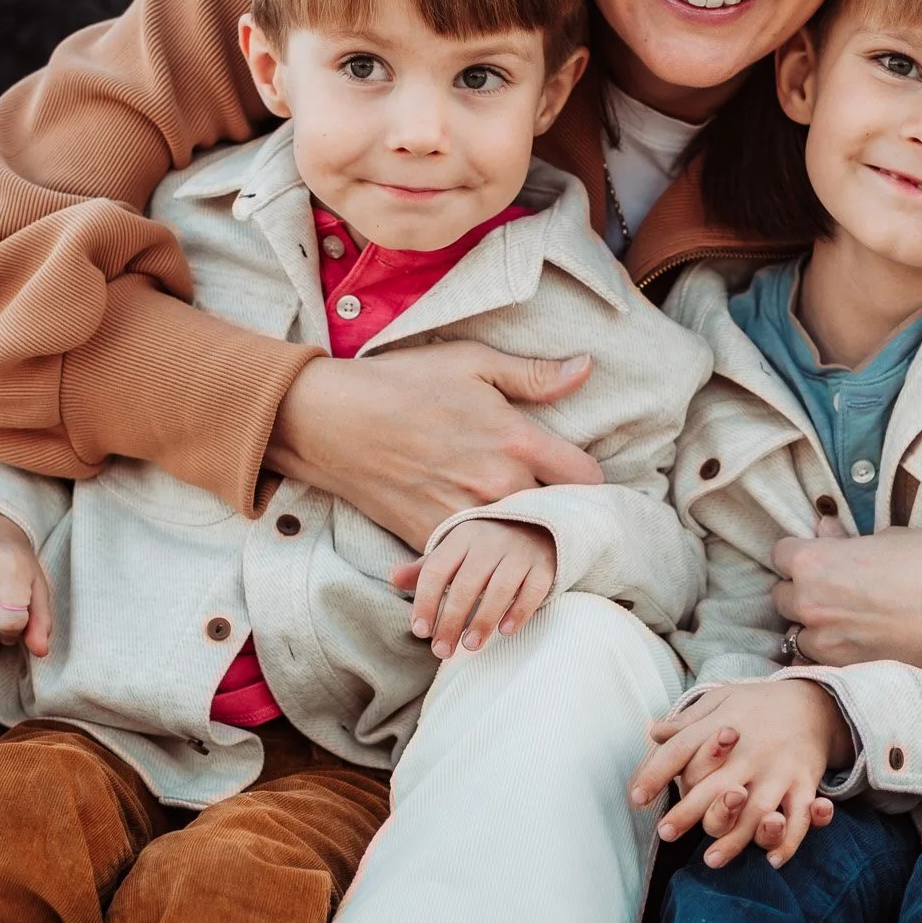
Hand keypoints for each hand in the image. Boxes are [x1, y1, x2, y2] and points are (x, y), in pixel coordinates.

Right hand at [268, 346, 603, 552]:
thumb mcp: (470, 362)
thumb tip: (585, 368)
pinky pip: (473, 560)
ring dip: (524, 541)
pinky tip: (484, 551)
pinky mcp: (434, 538)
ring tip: (522, 535)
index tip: (577, 480)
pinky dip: (481, 558)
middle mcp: (498, 484)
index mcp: (516, 440)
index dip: (589, 482)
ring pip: (519, 545)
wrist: (331, 421)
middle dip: (561, 515)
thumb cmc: (401, 383)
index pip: (586, 478)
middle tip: (554, 511)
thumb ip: (533, 375)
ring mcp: (466, 516)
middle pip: (559, 518)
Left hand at [394, 520, 557, 659]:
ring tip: (470, 647)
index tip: (419, 631)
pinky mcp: (544, 566)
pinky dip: (520, 611)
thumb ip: (425, 569)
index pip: (437, 570)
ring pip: (500, 588)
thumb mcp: (454, 551)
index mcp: (462, 537)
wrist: (537, 527)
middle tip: (441, 651)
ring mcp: (520, 552)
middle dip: (451, 620)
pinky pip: (533, 590)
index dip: (426, 602)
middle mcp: (490, 542)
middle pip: (466, 584)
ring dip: (483, 620)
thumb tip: (393, 578)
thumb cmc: (485, 548)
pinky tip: (506, 631)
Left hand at [630, 679, 849, 869]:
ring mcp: (780, 769)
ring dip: (736, 838)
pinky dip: (788, 841)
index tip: (636, 797)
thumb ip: (687, 721)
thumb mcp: (720, 701)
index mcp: (724, 728)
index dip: (656, 772)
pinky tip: (772, 861)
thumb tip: (652, 731)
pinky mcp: (805, 783)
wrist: (814, 701)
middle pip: (716, 786)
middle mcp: (751, 752)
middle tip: (666, 833)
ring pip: (758, 810)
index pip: (682, 750)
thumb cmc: (755, 707)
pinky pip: (800, 817)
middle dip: (690, 812)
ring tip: (710, 860)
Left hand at [772, 524, 921, 679]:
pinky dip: (830, 654)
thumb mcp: (888, 539)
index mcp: (815, 561)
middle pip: (781, 597)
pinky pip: (817, 661)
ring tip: (850, 622)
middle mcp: (810, 602)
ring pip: (797, 634)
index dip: (801, 557)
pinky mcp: (844, 670)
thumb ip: (845, 541)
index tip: (820, 562)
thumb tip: (823, 530)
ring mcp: (824, 641)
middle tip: (836, 593)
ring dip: (814, 627)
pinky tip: (857, 644)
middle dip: (803, 593)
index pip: (780, 555)